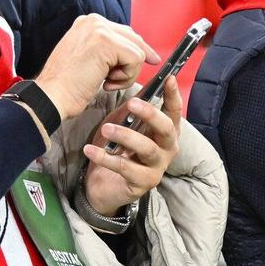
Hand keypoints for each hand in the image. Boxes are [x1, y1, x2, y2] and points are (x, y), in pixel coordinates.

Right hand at [36, 16, 155, 121]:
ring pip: (137, 50)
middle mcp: (94, 21)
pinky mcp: (106, 42)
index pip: (124, 32)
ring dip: (127, 73)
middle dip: (135, 61)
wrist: (51, 96)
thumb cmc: (67, 85)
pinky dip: (126, 77)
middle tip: (123, 79)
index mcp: (87, 23)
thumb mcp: (89, 59)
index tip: (151, 59)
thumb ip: (108, 50)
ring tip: (106, 82)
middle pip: (134, 37)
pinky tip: (106, 83)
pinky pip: (135, 59)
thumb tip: (139, 50)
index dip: (138, 48)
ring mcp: (99, 29)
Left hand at [82, 75, 180, 217]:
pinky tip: (90, 150)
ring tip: (106, 129)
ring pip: (147, 149)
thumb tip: (131, 90)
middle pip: (167, 129)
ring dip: (126, 136)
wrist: (103, 186)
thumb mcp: (122, 126)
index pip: (174, 112)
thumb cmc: (116, 151)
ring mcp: (157, 168)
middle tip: (131, 103)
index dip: (173, 95)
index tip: (168, 78)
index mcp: (165, 133)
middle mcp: (167, 150)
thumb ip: (129, 112)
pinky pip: (125, 168)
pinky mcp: (143, 183)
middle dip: (150, 114)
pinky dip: (106, 158)